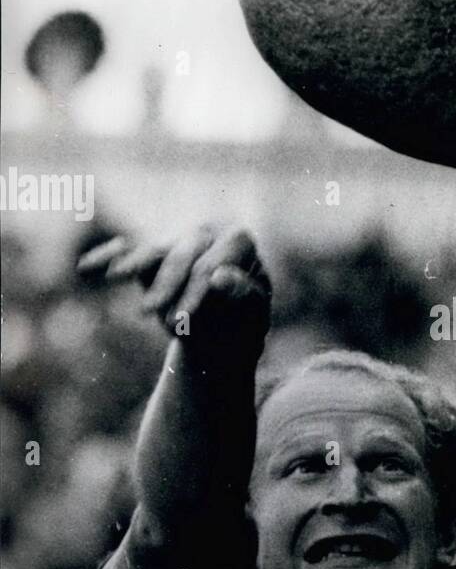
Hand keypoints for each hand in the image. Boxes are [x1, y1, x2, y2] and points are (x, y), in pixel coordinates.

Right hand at [77, 226, 271, 357]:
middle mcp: (208, 233)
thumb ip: (244, 294)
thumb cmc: (246, 323)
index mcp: (238, 241)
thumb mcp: (254, 315)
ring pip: (154, 249)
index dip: (194, 293)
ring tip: (116, 277)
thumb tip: (220, 276)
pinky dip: (107, 257)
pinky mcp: (154, 254)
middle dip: (164, 285)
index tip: (181, 321)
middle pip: (180, 255)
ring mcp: (178, 241)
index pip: (210, 265)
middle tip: (148, 315)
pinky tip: (88, 267)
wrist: (227, 334)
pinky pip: (127, 250)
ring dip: (134, 265)